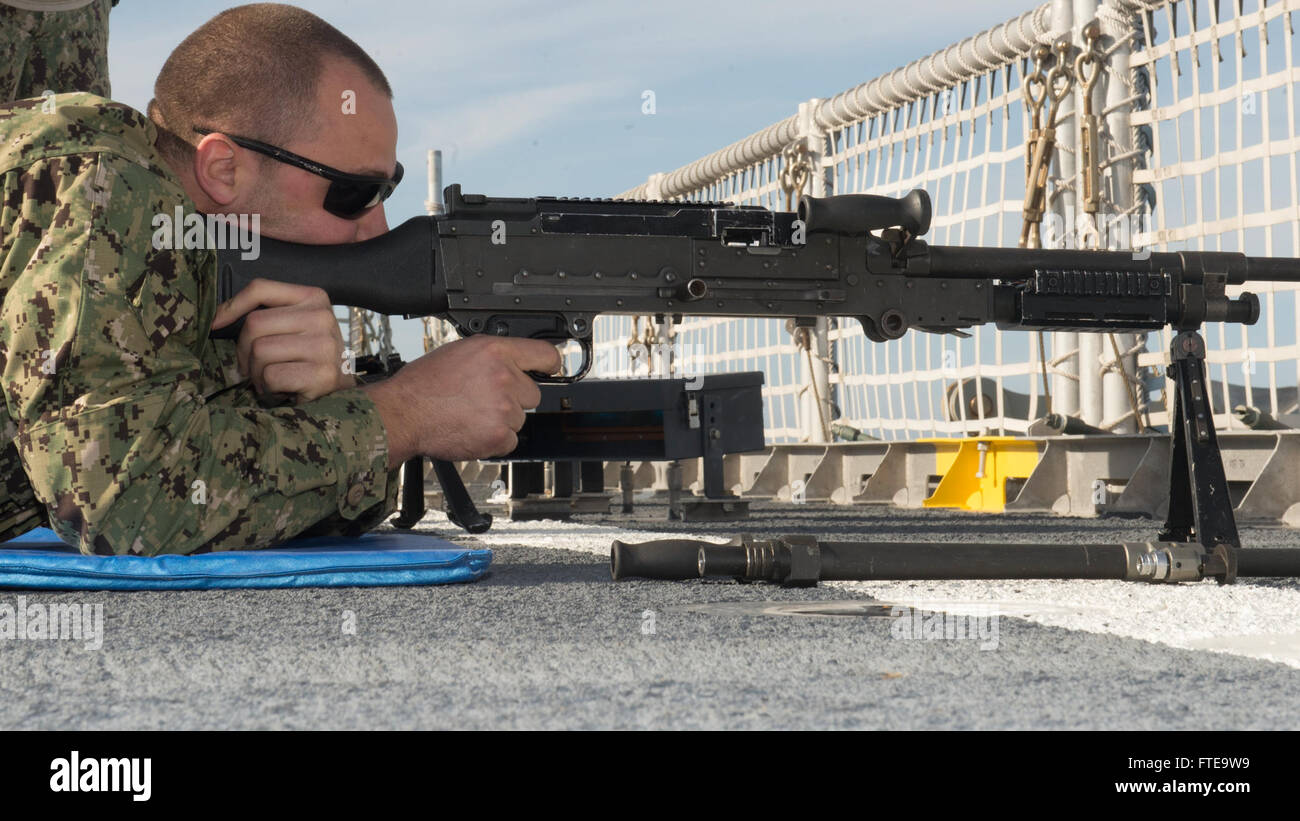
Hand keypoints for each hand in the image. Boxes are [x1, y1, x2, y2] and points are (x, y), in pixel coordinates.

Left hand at [211, 278, 353, 401]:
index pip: (260, 289)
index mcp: (314, 297)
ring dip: (256, 373)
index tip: (215, 324)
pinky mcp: (323, 375)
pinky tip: (282, 390)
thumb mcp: (295, 324)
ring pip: (260, 352)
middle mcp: (322, 317)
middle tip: (256, 366)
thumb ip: (266, 313)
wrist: (343, 391)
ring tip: (272, 379)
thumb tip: (216, 318)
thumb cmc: (308, 357)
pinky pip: (272, 376)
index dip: (231, 306)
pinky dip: (268, 388)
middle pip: (254, 325)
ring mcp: (325, 346)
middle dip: (245, 351)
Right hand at [362, 335, 562, 465]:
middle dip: (514, 399)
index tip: (551, 369)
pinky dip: (494, 440)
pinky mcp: (499, 433)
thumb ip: (492, 357)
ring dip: (501, 421)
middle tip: (483, 400)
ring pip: (520, 419)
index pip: (544, 354)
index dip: (550, 364)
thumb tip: (514, 363)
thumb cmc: (423, 385)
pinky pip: (510, 440)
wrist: (403, 413)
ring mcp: (503, 406)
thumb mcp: (460, 353)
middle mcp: (503, 376)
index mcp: (494, 351)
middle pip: (533, 394)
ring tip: (471, 414)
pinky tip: (472, 429)